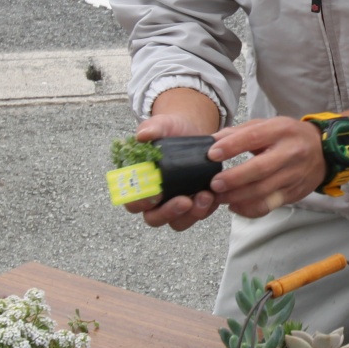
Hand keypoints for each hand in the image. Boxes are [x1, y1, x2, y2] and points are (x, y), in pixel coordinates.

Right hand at [123, 107, 220, 231]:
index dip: (141, 202)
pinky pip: (199, 214)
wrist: (192, 130)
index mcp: (138, 184)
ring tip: (206, 196)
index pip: (133, 202)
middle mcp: (154, 199)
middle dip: (170, 213)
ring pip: (178, 222)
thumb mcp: (162, 124)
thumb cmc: (170, 130)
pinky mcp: (194, 203)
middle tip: (185, 201)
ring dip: (192, 214)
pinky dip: (208, 208)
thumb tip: (142, 136)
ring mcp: (174, 204)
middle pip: (154, 218)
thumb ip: (151, 128)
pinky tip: (215, 195)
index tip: (156, 193)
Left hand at [205, 117, 326, 218]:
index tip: (211, 154)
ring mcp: (294, 175)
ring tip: (219, 197)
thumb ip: (240, 132)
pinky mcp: (294, 192)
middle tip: (214, 184)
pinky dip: (250, 209)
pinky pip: (270, 205)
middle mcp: (290, 152)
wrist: (324, 151)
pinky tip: (235, 206)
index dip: (231, 146)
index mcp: (281, 130)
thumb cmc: (289, 136)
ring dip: (238, 196)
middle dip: (234, 178)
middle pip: (260, 168)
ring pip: (264, 190)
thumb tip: (211, 141)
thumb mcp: (268, 125)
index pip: (254, 137)